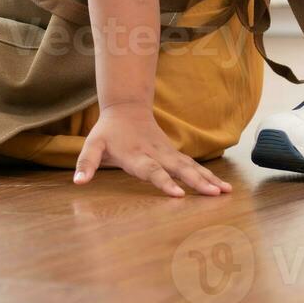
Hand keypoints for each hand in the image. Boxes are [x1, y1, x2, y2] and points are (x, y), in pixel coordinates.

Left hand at [72, 103, 231, 197]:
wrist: (126, 108)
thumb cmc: (108, 131)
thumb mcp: (92, 144)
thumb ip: (85, 163)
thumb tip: (78, 181)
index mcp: (137, 156)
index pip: (152, 171)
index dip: (165, 183)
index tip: (179, 194)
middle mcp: (156, 155)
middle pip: (179, 169)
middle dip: (197, 182)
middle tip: (214, 194)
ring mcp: (168, 153)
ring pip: (191, 167)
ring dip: (208, 179)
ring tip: (226, 192)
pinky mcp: (174, 154)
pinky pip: (193, 166)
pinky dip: (208, 175)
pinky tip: (222, 187)